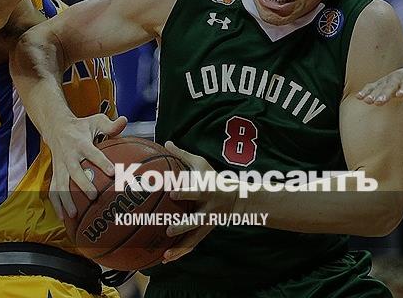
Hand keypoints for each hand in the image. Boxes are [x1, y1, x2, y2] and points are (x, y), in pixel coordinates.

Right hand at [46, 113, 126, 218]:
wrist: (56, 127)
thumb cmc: (82, 126)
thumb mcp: (96, 121)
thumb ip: (111, 125)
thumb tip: (125, 120)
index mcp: (80, 143)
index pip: (92, 153)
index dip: (102, 162)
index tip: (113, 172)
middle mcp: (68, 156)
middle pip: (74, 172)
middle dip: (83, 185)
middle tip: (93, 196)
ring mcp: (59, 166)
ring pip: (60, 185)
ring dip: (66, 200)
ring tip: (74, 214)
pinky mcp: (55, 174)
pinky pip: (53, 191)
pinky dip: (56, 204)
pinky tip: (63, 218)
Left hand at [161, 142, 238, 262]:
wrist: (237, 199)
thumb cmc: (214, 178)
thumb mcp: (202, 164)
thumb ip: (183, 155)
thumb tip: (166, 142)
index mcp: (207, 191)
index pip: (196, 191)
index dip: (185, 192)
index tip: (172, 193)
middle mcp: (208, 209)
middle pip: (196, 219)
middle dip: (183, 225)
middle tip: (168, 228)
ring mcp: (207, 223)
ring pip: (194, 238)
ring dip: (180, 247)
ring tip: (165, 255)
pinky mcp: (205, 232)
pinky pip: (191, 245)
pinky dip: (179, 253)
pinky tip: (165, 259)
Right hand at [357, 64, 402, 104]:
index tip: (400, 94)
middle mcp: (400, 75)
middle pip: (392, 83)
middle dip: (385, 92)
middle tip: (379, 102)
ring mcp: (390, 79)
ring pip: (381, 85)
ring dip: (374, 93)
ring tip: (367, 101)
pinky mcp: (383, 83)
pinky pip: (374, 86)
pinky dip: (366, 90)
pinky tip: (359, 97)